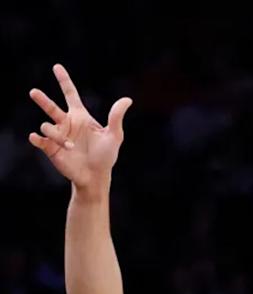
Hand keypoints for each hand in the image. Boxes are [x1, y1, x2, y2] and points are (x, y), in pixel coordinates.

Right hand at [28, 65, 132, 192]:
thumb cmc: (106, 156)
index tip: (57, 66)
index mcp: (80, 117)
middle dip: (42, 99)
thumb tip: (127, 99)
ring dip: (57, 135)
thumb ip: (116, 117)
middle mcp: (66, 123)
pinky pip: (39, 139)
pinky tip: (36, 137)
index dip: (64, 80)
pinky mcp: (50, 148)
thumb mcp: (114, 136)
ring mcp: (57, 135)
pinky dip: (37, 138)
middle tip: (34, 92)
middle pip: (50, 107)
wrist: (96, 176)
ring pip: (47, 125)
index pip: (70, 94)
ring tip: (70, 147)